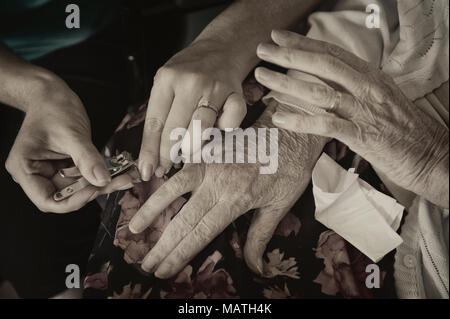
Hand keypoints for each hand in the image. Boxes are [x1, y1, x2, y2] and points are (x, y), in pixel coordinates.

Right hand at [5, 76, 133, 212]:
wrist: (52, 94)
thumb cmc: (53, 108)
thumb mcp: (71, 134)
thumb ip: (87, 159)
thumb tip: (103, 180)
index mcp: (25, 169)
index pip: (48, 200)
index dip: (73, 200)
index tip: (95, 189)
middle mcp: (36, 174)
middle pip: (67, 196)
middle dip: (94, 190)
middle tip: (121, 181)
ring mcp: (52, 171)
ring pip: (79, 188)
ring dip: (103, 184)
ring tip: (125, 176)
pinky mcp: (66, 166)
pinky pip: (85, 177)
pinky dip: (101, 175)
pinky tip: (119, 171)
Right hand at [129, 105, 325, 277]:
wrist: (293, 127)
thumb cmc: (291, 167)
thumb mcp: (280, 205)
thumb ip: (260, 236)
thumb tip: (255, 268)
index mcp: (235, 201)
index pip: (200, 235)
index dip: (179, 255)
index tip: (163, 270)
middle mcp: (217, 184)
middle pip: (183, 221)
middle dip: (162, 245)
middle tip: (145, 264)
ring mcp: (209, 164)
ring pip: (173, 190)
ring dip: (152, 211)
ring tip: (134, 229)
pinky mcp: (208, 149)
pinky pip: (180, 165)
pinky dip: (164, 178)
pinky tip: (149, 188)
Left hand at [138, 39, 247, 180]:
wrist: (221, 49)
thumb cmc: (189, 72)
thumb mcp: (166, 83)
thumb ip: (160, 112)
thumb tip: (153, 156)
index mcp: (167, 79)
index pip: (155, 122)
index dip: (150, 151)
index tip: (146, 170)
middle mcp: (190, 82)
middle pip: (175, 130)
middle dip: (168, 155)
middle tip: (165, 168)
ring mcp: (215, 87)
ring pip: (201, 129)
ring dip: (193, 148)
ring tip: (188, 152)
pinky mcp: (236, 94)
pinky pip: (230, 123)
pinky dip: (224, 131)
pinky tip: (218, 129)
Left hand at [255, 30, 448, 207]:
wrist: (431, 154)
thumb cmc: (403, 128)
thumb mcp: (382, 97)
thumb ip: (356, 86)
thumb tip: (328, 80)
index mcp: (371, 76)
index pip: (332, 53)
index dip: (303, 42)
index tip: (278, 36)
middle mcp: (367, 88)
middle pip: (322, 65)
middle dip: (288, 55)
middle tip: (262, 49)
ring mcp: (364, 111)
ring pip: (320, 91)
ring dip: (287, 82)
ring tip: (262, 76)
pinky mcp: (363, 136)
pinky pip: (326, 125)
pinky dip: (301, 120)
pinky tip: (279, 117)